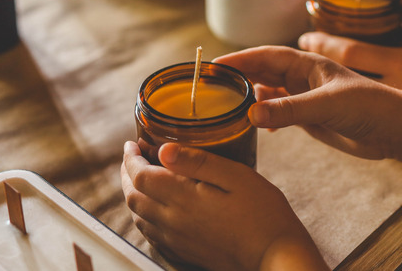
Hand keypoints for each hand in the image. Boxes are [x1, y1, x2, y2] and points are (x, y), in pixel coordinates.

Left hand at [121, 141, 326, 270]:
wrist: (275, 257)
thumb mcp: (236, 176)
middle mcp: (173, 221)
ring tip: (140, 177)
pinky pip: (151, 234)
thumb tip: (164, 148)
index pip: (140, 176)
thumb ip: (198, 161)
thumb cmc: (263, 214)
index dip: (131, 158)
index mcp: (184, 198)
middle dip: (127, 174)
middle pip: (133, 197)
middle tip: (133, 157)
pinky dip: (144, 216)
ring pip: (139, 217)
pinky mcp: (183, 252)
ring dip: (133, 194)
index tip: (132, 144)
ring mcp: (176, 240)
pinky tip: (156, 207)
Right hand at [215, 46, 400, 159]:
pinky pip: (278, 113)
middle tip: (210, 85)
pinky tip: (254, 125)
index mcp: (307, 64)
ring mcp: (305, 97)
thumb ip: (290, 109)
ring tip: (225, 105)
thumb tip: (251, 113)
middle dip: (238, 75)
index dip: (239, 59)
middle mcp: (303, 77)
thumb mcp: (327, 105)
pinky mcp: (309, 118)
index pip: (265, 56)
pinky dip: (264, 117)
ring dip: (249, 97)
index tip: (214, 66)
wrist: (394, 130)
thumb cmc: (369, 106)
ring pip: (268, 92)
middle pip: (262, 71)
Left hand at [298, 18, 401, 112]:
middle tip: (296, 59)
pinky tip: (335, 102)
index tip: (305, 36)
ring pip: (354, 96)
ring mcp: (399, 105)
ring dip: (328, 87)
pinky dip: (350, 106)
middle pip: (345, 74)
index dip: (326, 43)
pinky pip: (372, 111)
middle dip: (319, 65)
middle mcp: (395, 86)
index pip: (353, 50)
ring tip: (305, 80)